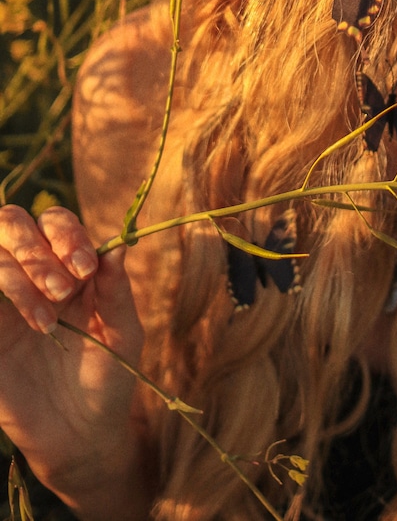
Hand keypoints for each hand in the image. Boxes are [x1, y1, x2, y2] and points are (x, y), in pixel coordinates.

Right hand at [0, 205, 145, 505]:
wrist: (81, 435)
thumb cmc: (109, 376)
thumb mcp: (123, 333)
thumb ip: (117, 291)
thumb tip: (119, 245)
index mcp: (70, 264)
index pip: (55, 222)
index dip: (66, 235)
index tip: (85, 268)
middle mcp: (32, 273)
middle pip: (13, 223)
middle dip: (36, 250)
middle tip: (63, 289)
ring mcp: (4, 302)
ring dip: (19, 276)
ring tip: (47, 322)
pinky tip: (27, 320)